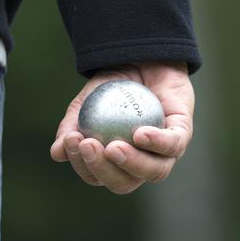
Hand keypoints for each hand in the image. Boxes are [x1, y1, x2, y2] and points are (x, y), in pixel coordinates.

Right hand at [50, 61, 194, 194]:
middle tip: (89, 146)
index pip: (98, 176)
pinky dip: (156, 142)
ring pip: (154, 171)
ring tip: (112, 147)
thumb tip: (57, 154)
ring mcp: (165, 152)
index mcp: (116, 163)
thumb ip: (71, 126)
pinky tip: (139, 134)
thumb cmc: (113, 85)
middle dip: (104, 170)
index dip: (83, 165)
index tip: (72, 141)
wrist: (140, 57)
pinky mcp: (182, 133)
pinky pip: (173, 144)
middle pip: (125, 183)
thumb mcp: (85, 102)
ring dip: (132, 163)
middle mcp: (142, 164)